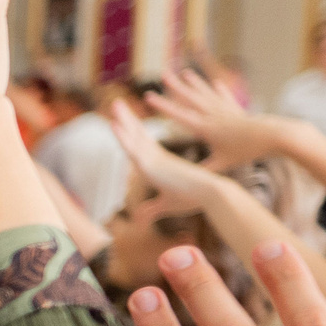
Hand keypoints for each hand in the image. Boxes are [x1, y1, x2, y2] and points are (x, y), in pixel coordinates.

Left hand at [104, 100, 224, 208]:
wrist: (211, 194)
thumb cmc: (192, 198)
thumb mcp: (165, 205)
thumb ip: (150, 210)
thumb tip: (138, 221)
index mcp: (159, 162)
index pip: (141, 144)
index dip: (131, 132)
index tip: (122, 121)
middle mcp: (156, 156)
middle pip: (137, 134)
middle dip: (126, 118)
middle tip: (116, 103)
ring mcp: (154, 158)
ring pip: (133, 136)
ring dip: (123, 119)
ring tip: (115, 103)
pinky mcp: (152, 164)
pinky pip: (133, 147)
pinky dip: (123, 136)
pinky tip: (114, 124)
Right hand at [143, 68, 278, 171]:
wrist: (273, 136)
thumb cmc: (247, 151)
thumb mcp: (223, 163)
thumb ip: (203, 170)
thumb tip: (185, 180)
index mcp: (206, 127)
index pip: (179, 115)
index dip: (163, 106)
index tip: (149, 97)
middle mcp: (214, 115)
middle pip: (191, 98)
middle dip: (176, 87)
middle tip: (163, 75)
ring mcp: (226, 110)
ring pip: (206, 94)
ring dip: (195, 83)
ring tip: (185, 73)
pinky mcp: (238, 111)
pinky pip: (226, 98)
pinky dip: (220, 91)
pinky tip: (216, 83)